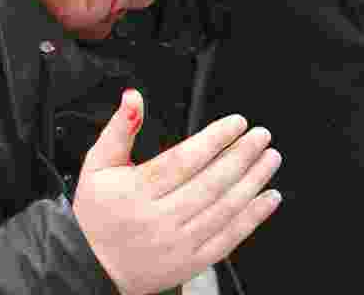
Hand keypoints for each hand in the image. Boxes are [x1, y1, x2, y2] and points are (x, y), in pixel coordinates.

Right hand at [73, 90, 281, 294]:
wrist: (95, 266)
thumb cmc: (97, 213)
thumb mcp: (97, 164)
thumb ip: (119, 129)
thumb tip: (133, 98)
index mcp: (137, 190)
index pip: (183, 159)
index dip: (214, 139)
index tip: (236, 123)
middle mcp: (159, 217)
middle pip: (210, 182)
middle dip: (241, 154)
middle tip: (260, 135)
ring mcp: (178, 242)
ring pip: (224, 208)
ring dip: (253, 180)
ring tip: (269, 158)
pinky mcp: (192, 260)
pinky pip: (229, 237)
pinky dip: (253, 217)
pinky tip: (267, 197)